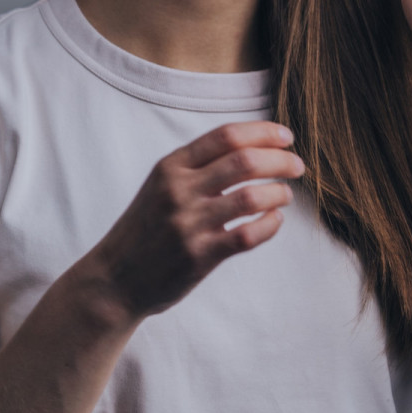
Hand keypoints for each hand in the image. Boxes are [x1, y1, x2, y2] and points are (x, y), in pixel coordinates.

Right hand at [78, 121, 304, 321]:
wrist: (114, 280)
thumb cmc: (147, 227)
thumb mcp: (162, 185)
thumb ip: (199, 165)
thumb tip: (255, 145)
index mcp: (170, 167)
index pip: (226, 136)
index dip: (263, 132)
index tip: (286, 137)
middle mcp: (178, 191)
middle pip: (245, 161)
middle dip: (280, 160)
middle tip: (297, 166)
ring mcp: (188, 224)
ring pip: (251, 196)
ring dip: (279, 193)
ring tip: (284, 195)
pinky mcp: (199, 256)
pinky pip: (248, 234)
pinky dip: (270, 224)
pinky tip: (274, 220)